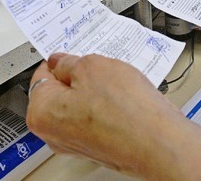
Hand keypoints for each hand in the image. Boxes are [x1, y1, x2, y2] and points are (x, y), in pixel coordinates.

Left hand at [27, 53, 200, 179]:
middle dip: (79, 76)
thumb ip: (68, 62)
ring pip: (80, 104)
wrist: (159, 143)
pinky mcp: (99, 146)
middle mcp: (53, 134)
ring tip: (117, 85)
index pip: (41, 74)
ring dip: (96, 90)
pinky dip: (108, 106)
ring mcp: (77, 143)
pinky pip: (97, 117)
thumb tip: (60, 62)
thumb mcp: (92, 66)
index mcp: (41, 112)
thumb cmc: (125, 110)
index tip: (73, 54)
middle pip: (60, 91)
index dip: (61, 60)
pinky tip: (125, 99)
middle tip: (100, 67)